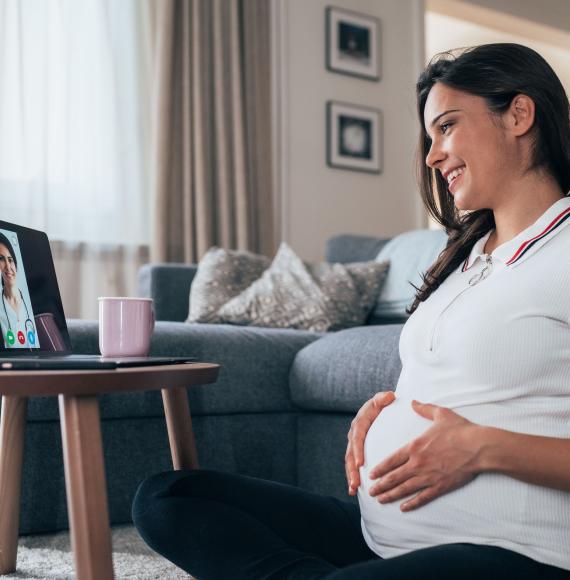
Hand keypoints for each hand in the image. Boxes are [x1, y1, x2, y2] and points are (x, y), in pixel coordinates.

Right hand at [345, 391, 395, 495]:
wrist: (379, 407)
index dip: (357, 451)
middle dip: (352, 469)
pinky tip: (354, 490)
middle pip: (350, 453)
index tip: (360, 463)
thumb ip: (384, 398)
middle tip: (355, 483)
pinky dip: (353, 476)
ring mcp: (354, 443)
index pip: (357, 437)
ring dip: (351, 476)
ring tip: (353, 489)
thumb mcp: (382, 399)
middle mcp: (354, 434)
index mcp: (360, 422)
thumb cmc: (382, 404)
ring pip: (349, 461)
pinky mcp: (357, 451)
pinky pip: (353, 464)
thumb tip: (390, 396)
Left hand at [368, 400, 482, 510]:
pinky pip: (422, 497)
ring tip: (380, 500)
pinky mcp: (440, 486)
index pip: (392, 460)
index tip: (371, 474)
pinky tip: (403, 508)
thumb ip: (424, 408)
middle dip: (380, 485)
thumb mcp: (440, 414)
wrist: (479, 447)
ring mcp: (428, 476)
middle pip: (394, 477)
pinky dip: (412, 504)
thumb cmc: (461, 430)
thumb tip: (413, 401)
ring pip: (404, 489)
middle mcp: (418, 463)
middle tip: (370, 491)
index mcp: (415, 446)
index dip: (380, 468)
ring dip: (391, 495)